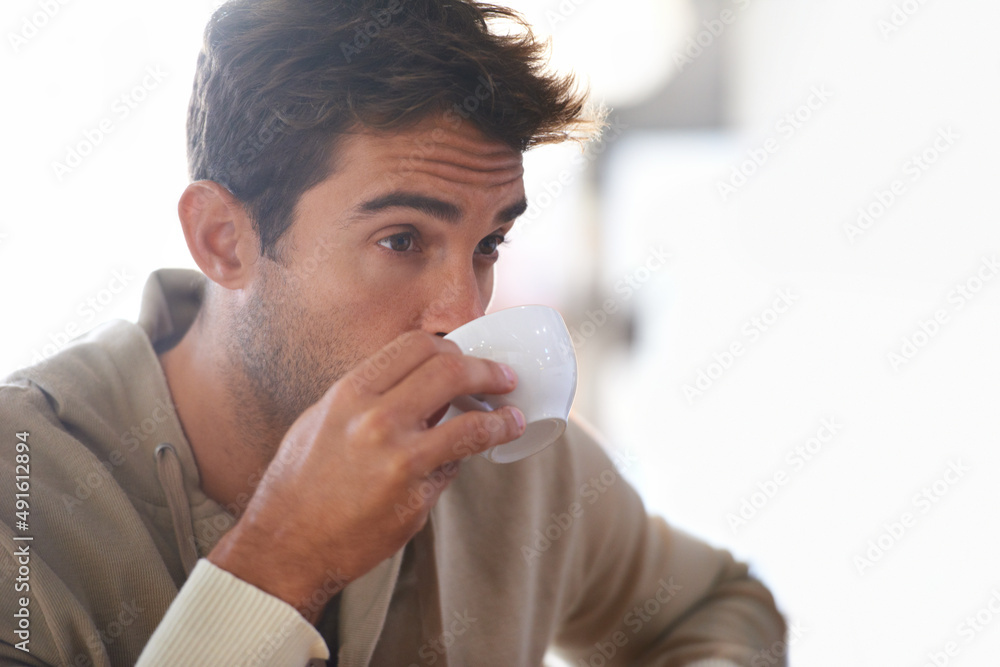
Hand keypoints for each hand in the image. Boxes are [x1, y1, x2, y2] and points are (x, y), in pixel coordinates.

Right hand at [207, 330, 524, 621]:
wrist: (284, 544)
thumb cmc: (300, 483)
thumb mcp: (324, 419)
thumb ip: (369, 398)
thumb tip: (415, 386)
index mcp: (350, 391)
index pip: (417, 345)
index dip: (452, 348)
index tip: (467, 357)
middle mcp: (374, 416)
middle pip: (450, 369)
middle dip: (487, 371)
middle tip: (504, 379)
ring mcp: (397, 456)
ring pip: (470, 421)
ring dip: (500, 417)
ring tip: (512, 418)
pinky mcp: (412, 494)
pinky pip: (456, 466)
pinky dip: (473, 455)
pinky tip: (484, 451)